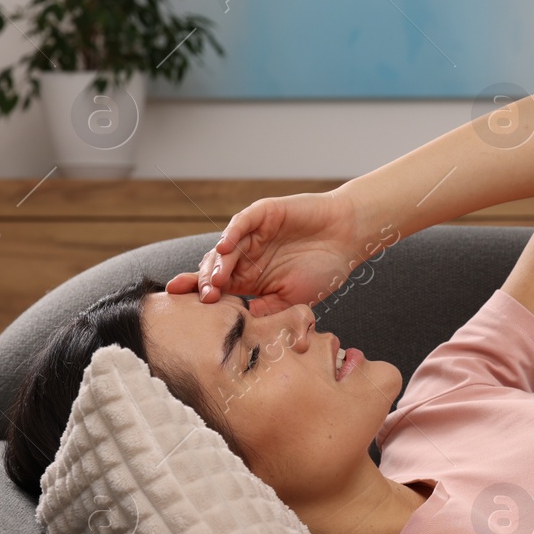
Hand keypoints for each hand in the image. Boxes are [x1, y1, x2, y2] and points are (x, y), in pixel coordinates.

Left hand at [166, 188, 391, 316]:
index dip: (200, 295)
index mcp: (251, 278)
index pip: (218, 287)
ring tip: (215, 280)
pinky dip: (231, 233)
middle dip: (204, 283)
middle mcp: (247, 256)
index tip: (185, 310)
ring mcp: (253, 234)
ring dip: (217, 264)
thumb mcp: (294, 299)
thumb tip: (243, 320)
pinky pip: (241, 222)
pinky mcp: (263, 214)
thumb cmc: (325, 270)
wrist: (349, 239)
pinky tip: (225, 247)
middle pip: (214, 268)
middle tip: (205, 298)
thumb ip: (268, 309)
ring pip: (225, 248)